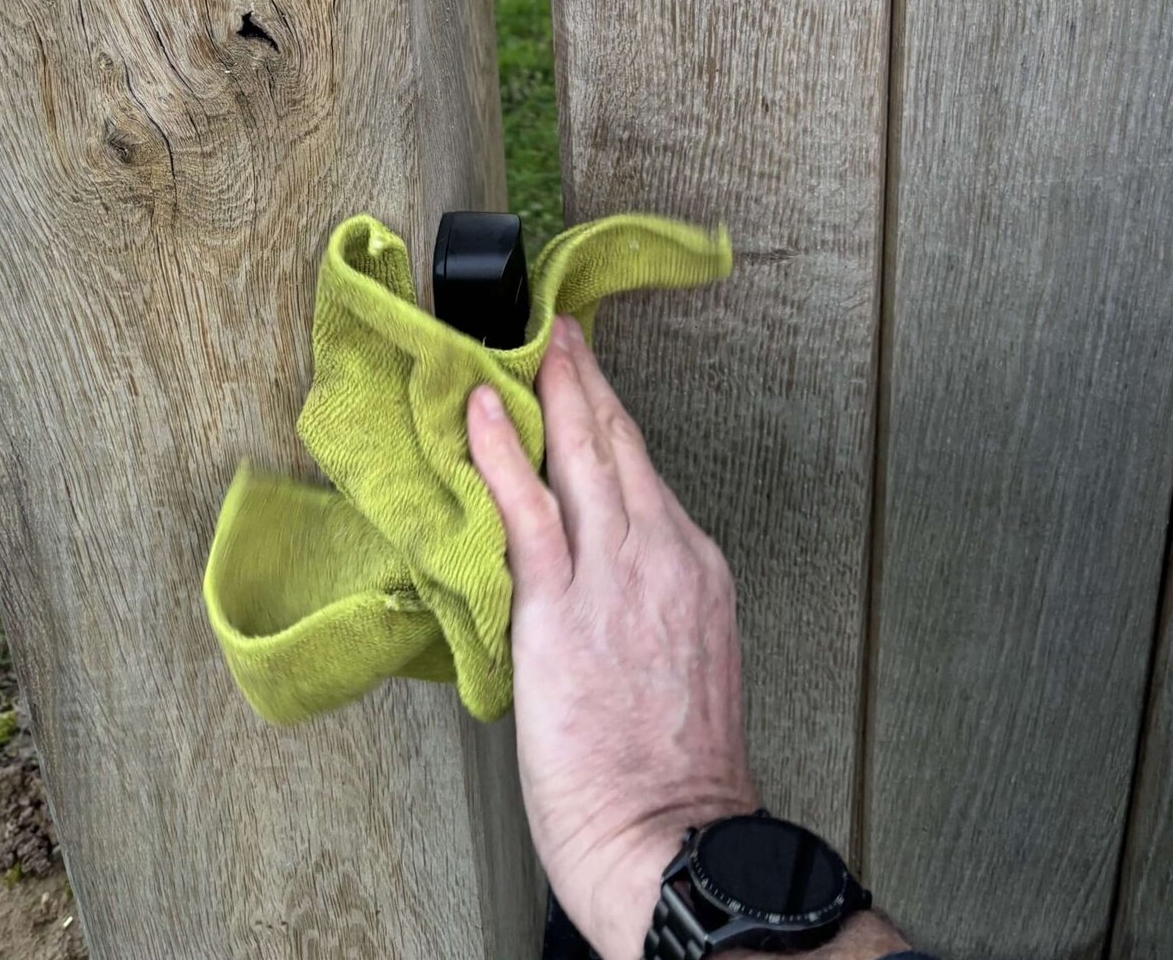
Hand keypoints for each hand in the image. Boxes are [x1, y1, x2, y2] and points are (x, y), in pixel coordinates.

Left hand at [466, 313, 756, 957]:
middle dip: (586, 382)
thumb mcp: (684, 666)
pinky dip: (501, 450)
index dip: (612, 423)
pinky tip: (478, 409)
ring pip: (581, 456)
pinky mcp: (562, 607)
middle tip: (562, 334)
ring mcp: (615, 575)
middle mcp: (663, 555)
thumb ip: (647, 608)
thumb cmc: (673, 778)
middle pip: (620, 446)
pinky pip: (527, 508)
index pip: (645, 476)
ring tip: (529, 345)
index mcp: (695, 570)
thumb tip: (598, 587)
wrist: (672, 839)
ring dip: (552, 391)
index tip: (590, 388)